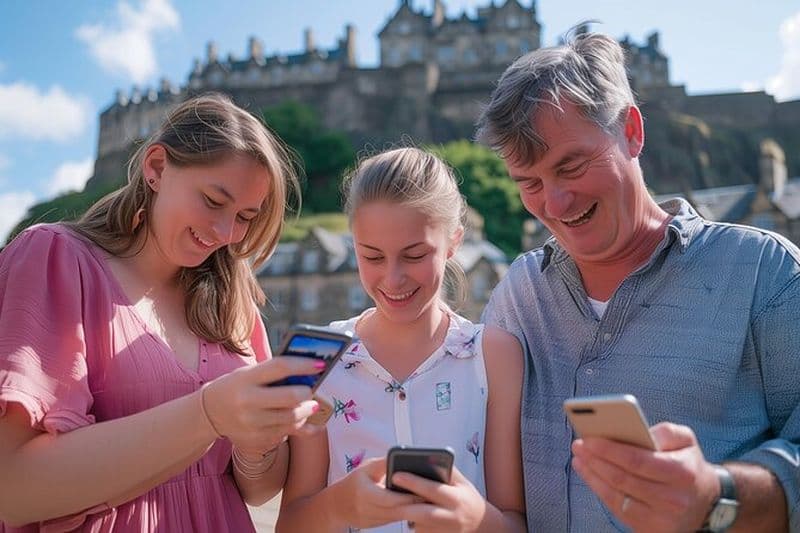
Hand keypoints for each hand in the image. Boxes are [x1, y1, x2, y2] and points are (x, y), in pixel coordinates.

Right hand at [201, 356, 322, 453]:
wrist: (210, 412)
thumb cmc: (237, 386)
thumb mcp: (249, 373)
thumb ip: (275, 372)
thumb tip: (310, 369)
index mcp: (246, 378)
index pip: (280, 367)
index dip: (304, 365)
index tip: (321, 364)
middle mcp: (247, 401)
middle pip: (290, 397)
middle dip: (308, 393)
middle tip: (312, 390)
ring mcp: (251, 424)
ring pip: (292, 418)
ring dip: (307, 411)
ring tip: (310, 405)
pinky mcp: (256, 440)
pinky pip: (286, 434)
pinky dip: (299, 426)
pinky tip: (305, 421)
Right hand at [331, 457, 421, 528]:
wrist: (336, 505)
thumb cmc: (353, 482)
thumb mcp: (366, 468)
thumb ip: (383, 463)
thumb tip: (402, 455)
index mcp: (364, 493)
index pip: (390, 499)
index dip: (407, 496)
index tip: (422, 490)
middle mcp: (367, 509)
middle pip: (397, 510)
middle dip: (414, 504)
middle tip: (431, 497)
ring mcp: (371, 520)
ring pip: (397, 517)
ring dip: (412, 510)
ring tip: (428, 501)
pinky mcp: (376, 525)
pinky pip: (394, 520)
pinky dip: (405, 513)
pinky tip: (416, 507)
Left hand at [391, 465, 486, 532]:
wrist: (479, 524)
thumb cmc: (466, 497)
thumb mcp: (462, 482)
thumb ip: (446, 470)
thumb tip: (427, 457)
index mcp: (457, 498)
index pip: (433, 490)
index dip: (414, 483)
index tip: (396, 475)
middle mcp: (452, 517)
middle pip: (423, 513)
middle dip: (404, 505)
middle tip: (387, 497)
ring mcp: (446, 531)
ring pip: (419, 525)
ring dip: (407, 515)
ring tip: (398, 505)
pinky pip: (420, 532)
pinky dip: (413, 523)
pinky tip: (412, 515)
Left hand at [571, 422, 719, 532]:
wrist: (707, 503)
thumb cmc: (688, 466)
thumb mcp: (686, 441)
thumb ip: (665, 431)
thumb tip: (636, 431)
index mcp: (683, 473)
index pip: (638, 461)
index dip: (610, 450)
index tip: (589, 438)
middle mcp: (673, 500)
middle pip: (623, 479)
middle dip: (596, 460)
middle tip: (579, 445)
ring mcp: (662, 520)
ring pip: (617, 496)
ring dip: (593, 475)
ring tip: (580, 458)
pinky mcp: (651, 530)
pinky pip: (618, 509)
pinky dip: (600, 491)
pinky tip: (589, 475)